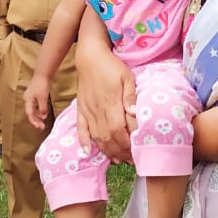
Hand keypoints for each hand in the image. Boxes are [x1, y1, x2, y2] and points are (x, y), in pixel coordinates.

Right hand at [23, 76, 51, 129]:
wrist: (42, 74)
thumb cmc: (41, 85)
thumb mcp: (43, 98)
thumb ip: (43, 109)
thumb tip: (43, 117)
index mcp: (27, 100)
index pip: (30, 114)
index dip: (34, 122)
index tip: (40, 127)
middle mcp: (27, 99)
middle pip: (30, 113)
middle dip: (36, 120)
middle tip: (42, 127)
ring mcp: (30, 97)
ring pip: (33, 109)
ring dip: (38, 116)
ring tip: (43, 122)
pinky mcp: (34, 95)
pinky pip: (36, 105)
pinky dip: (39, 110)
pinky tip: (44, 113)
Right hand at [74, 23, 136, 161]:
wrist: (90, 57)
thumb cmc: (112, 66)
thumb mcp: (127, 77)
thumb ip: (130, 96)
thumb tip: (134, 113)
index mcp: (111, 102)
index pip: (119, 129)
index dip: (127, 144)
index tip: (137, 152)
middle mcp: (98, 110)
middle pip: (108, 137)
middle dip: (120, 152)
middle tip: (131, 160)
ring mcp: (88, 111)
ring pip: (96, 136)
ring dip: (107, 151)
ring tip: (118, 160)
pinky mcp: (81, 109)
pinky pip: (80, 128)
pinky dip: (83, 141)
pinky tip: (88, 152)